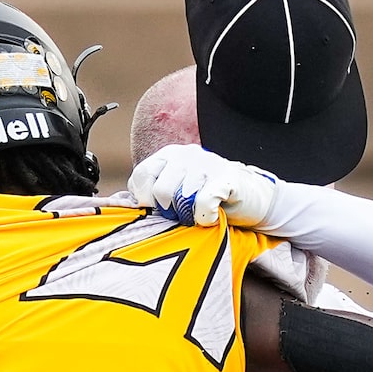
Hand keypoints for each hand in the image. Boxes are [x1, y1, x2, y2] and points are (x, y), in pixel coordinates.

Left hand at [128, 143, 276, 228]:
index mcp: (168, 156)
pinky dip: (206, 217)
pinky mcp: (225, 177)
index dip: (146, 201)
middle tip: (185, 216)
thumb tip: (117, 205)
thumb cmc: (212, 199)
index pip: (140, 178)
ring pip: (181, 199)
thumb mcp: (178, 191)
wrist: (255, 199)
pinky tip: (212, 216)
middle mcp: (185, 155)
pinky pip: (203, 202)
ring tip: (199, 215)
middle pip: (159, 192)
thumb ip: (151, 195)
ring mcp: (206, 164)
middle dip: (170, 212)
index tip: (161, 210)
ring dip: (189, 217)